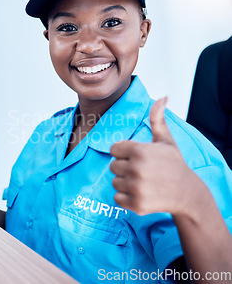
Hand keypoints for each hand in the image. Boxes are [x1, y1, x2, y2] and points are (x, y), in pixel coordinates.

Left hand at [109, 97, 199, 215]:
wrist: (187, 193)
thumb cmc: (173, 164)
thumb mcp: (166, 140)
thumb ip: (158, 118)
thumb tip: (162, 97)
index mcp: (139, 150)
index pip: (114, 149)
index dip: (124, 153)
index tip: (138, 157)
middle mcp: (136, 168)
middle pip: (113, 166)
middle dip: (125, 168)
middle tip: (143, 171)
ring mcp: (136, 187)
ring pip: (114, 182)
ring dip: (125, 183)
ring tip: (144, 182)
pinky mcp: (136, 204)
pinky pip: (117, 198)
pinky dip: (126, 198)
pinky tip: (142, 193)